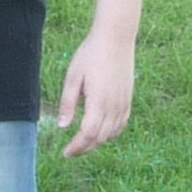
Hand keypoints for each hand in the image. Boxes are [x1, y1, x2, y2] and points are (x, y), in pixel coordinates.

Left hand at [56, 29, 134, 157]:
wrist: (116, 37)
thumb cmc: (91, 54)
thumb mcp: (73, 77)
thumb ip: (68, 103)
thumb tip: (62, 127)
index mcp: (98, 101)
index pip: (87, 135)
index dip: (76, 147)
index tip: (65, 153)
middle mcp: (114, 106)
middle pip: (99, 139)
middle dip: (85, 149)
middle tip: (71, 151)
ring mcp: (123, 103)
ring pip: (111, 134)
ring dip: (97, 143)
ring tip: (83, 143)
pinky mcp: (129, 99)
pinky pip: (121, 125)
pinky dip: (111, 134)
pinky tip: (101, 133)